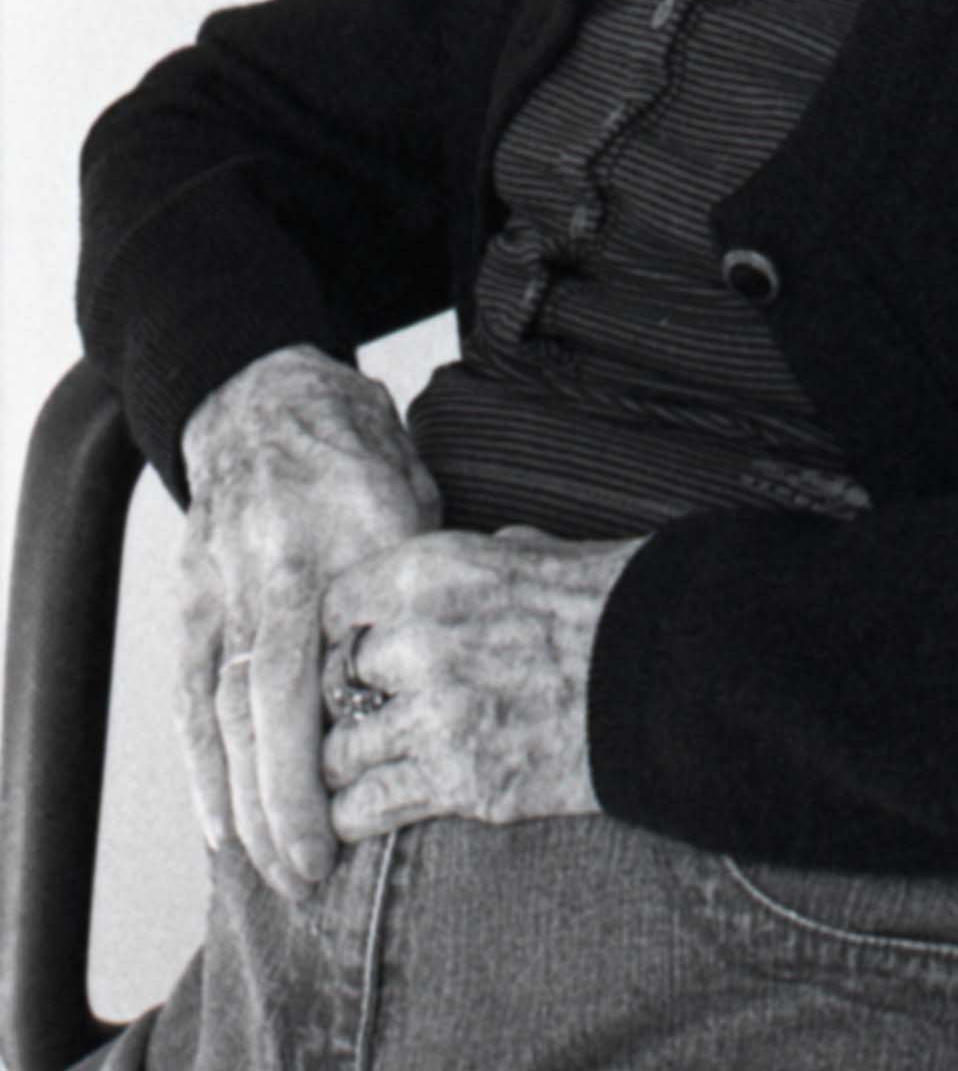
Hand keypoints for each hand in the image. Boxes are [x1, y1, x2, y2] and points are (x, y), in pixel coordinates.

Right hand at [178, 344, 440, 899]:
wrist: (262, 396)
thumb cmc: (358, 449)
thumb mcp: (416, 493)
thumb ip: (422, 580)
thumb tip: (452, 667)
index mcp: (350, 532)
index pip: (347, 650)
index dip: (349, 738)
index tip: (373, 806)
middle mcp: (278, 564)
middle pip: (273, 697)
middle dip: (289, 796)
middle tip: (314, 874)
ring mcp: (224, 583)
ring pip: (224, 707)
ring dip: (245, 799)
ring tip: (274, 871)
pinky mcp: (190, 599)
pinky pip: (190, 695)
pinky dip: (202, 766)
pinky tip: (221, 825)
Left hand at [318, 526, 641, 840]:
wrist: (662, 669)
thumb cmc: (602, 602)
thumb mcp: (527, 552)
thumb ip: (469, 566)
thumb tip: (449, 578)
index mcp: (430, 572)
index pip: (331, 609)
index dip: (338, 636)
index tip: (351, 652)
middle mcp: (419, 641)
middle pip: (329, 685)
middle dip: (342, 704)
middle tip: (359, 716)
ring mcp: (435, 717)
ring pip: (337, 755)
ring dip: (346, 764)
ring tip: (363, 767)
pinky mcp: (459, 783)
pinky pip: (368, 807)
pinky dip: (357, 814)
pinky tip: (362, 812)